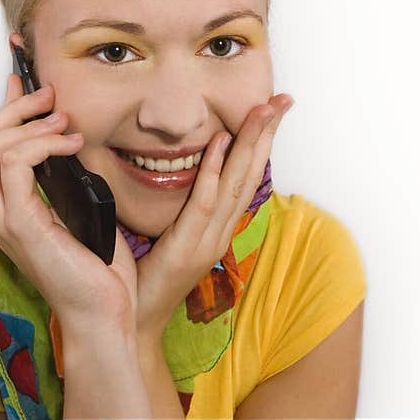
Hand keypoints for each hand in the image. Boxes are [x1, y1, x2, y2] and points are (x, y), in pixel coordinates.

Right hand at [0, 73, 139, 333]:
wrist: (104, 313)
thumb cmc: (99, 269)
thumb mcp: (83, 209)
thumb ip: (68, 178)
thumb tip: (73, 140)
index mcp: (11, 209)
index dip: (5, 112)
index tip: (25, 84)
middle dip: (14, 110)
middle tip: (49, 97)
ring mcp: (4, 220)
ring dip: (28, 125)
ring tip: (64, 123)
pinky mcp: (20, 225)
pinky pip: (14, 165)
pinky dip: (41, 145)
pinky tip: (70, 145)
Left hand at [134, 93, 293, 339]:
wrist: (136, 320)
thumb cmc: (148, 276)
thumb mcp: (171, 234)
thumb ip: (182, 206)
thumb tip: (177, 169)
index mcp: (218, 227)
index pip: (245, 178)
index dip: (260, 144)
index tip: (272, 110)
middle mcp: (221, 231)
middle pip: (251, 175)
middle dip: (267, 135)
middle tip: (283, 100)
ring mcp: (209, 241)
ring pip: (236, 184)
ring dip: (250, 144)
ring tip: (263, 110)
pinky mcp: (188, 247)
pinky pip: (204, 203)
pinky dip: (214, 171)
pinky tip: (221, 142)